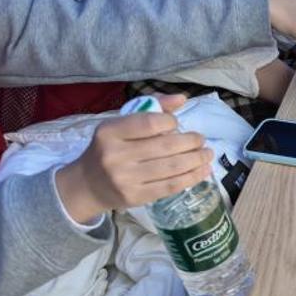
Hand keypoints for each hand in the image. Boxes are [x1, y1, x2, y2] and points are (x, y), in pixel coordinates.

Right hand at [55, 95, 212, 223]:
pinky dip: (192, 177)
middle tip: (201, 139)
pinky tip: (203, 171)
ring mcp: (125, 179)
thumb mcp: (120, 125)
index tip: (177, 124)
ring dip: (197, 159)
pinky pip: (170, 186)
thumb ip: (151, 109)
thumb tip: (182, 99)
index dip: (170, 122)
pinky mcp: (136, 197)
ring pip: (172, 167)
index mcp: (109, 132)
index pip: (149, 122)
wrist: (87, 185)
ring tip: (207, 154)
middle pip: (165, 146)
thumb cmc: (109, 149)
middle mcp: (115, 156)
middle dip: (191, 141)